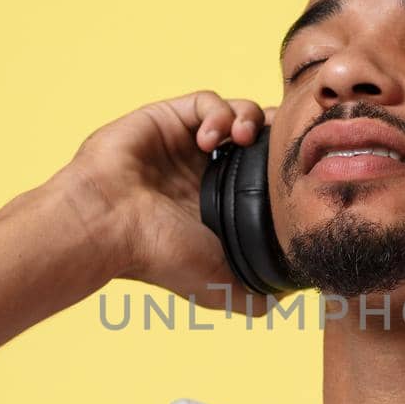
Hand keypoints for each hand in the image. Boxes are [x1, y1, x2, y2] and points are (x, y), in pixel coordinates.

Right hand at [64, 90, 278, 313]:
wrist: (108, 224)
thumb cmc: (159, 257)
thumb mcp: (219, 286)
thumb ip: (253, 296)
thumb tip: (285, 302)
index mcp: (220, 204)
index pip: (266, 175)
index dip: (285, 168)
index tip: (296, 171)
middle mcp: (205, 171)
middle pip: (259, 138)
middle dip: (276, 135)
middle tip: (281, 144)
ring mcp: (186, 143)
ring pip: (238, 113)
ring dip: (250, 119)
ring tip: (242, 139)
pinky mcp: (169, 117)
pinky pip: (207, 101)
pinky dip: (218, 113)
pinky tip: (210, 139)